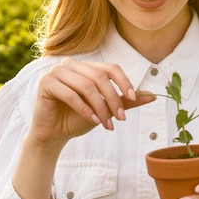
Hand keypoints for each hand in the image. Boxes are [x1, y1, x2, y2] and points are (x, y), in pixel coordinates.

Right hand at [28, 57, 155, 145]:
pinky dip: (85, 109)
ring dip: (100, 107)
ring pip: (86, 86)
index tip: (134, 98)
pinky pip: (71, 95)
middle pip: (100, 77)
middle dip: (113, 99)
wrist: (54, 134)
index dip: (124, 82)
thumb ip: (124, 101)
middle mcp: (71, 65)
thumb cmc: (78, 119)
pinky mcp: (46, 83)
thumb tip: (152, 96)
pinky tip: (93, 121)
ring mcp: (57, 71)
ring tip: (108, 124)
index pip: (110, 68)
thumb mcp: (105, 109)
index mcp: (85, 66)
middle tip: (121, 118)